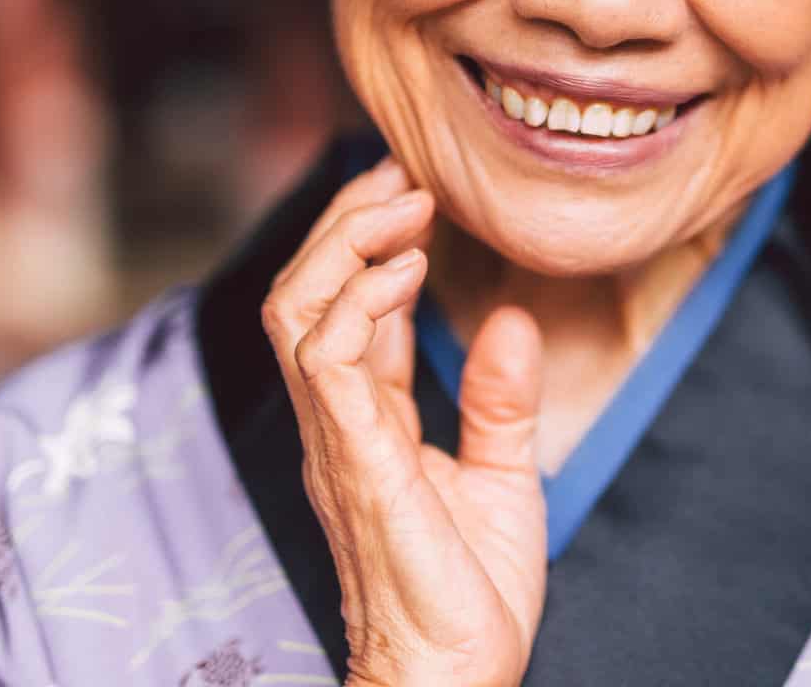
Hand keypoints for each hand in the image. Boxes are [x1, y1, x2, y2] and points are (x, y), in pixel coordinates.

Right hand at [261, 156, 546, 686]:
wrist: (453, 677)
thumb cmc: (468, 597)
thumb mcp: (503, 478)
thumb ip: (499, 402)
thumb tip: (514, 320)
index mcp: (363, 425)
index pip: (343, 312)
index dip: (369, 244)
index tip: (415, 191)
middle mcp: (334, 423)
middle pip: (303, 293)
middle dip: (346, 222)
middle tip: (402, 174)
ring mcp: (334, 439)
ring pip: (297, 310)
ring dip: (347, 243)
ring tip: (405, 203)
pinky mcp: (353, 459)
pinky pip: (325, 356)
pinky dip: (358, 299)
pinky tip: (408, 271)